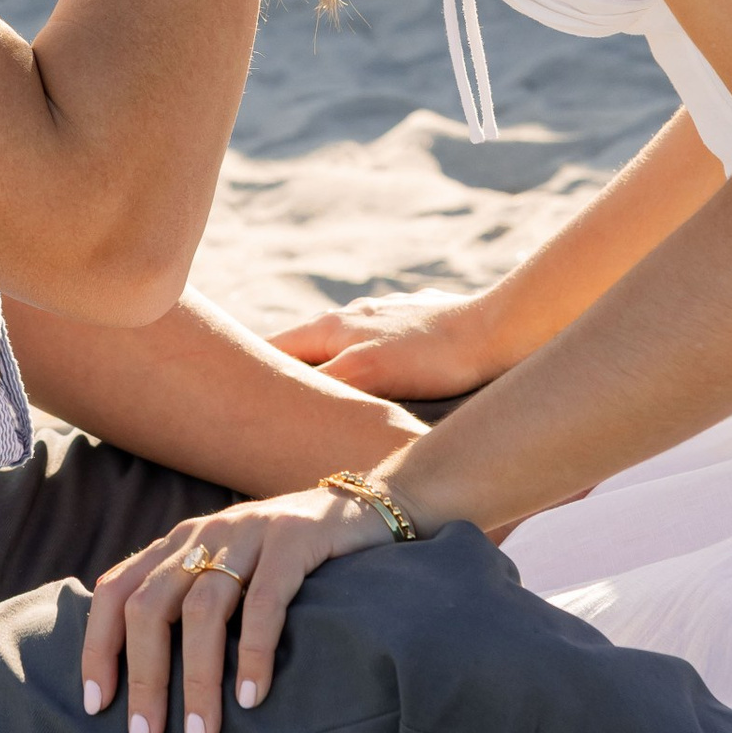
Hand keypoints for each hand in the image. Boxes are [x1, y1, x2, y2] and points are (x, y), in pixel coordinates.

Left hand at [79, 481, 398, 732]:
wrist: (359, 509)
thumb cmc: (284, 561)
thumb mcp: (225, 573)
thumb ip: (188, 606)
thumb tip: (143, 687)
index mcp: (176, 545)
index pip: (115, 592)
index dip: (98, 647)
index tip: (96, 707)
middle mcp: (202, 535)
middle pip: (150, 607)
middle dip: (142, 678)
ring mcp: (247, 533)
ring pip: (203, 609)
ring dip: (195, 678)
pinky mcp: (294, 540)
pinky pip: (265, 601)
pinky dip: (253, 651)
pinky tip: (252, 696)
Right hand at [272, 287, 515, 401]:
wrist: (499, 333)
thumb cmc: (431, 355)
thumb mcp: (364, 371)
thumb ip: (318, 382)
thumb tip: (272, 400)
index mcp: (331, 325)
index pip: (273, 349)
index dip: (251, 372)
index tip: (231, 399)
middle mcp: (352, 317)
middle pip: (306, 351)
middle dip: (290, 378)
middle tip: (273, 415)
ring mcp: (385, 320)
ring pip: (344, 351)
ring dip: (332, 376)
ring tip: (327, 409)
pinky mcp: (418, 329)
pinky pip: (380, 353)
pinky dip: (370, 372)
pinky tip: (383, 391)